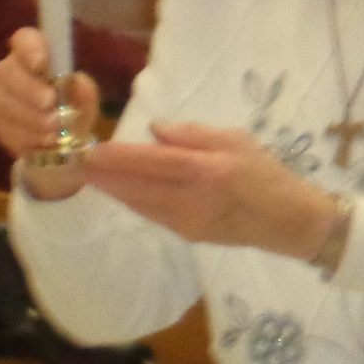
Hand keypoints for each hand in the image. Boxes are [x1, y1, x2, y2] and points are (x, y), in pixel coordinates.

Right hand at [0, 28, 100, 198]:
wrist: (62, 137)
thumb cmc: (73, 105)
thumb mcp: (85, 98)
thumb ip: (84, 90)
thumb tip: (76, 83)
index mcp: (33, 53)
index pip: (23, 39)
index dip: (29, 48)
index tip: (42, 64)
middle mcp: (9, 71)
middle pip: (7, 72)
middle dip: (29, 89)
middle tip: (50, 103)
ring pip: (3, 103)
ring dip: (30, 117)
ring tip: (54, 129)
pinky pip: (4, 129)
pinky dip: (26, 136)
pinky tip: (43, 141)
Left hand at [79, 121, 339, 258]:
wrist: (287, 220)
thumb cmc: (267, 173)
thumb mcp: (238, 140)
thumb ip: (194, 134)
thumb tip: (155, 129)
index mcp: (208, 169)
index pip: (154, 161)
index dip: (119, 157)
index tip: (92, 149)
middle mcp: (193, 198)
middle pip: (138, 186)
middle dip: (104, 175)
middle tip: (76, 162)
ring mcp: (188, 221)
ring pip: (139, 203)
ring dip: (113, 190)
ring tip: (89, 176)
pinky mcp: (187, 234)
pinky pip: (151, 214)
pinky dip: (132, 202)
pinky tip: (120, 192)